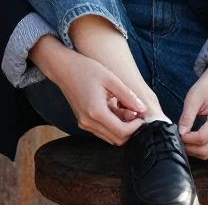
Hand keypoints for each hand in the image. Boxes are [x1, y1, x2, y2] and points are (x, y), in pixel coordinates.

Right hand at [31, 35, 146, 144]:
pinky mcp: (83, 122)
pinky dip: (112, 124)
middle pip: (117, 139)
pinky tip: (113, 107)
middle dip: (129, 128)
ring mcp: (84, 123)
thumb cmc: (87, 69)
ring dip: (121, 127)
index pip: (122, 132)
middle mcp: (88, 122)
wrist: (64, 68)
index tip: (141, 114)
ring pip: (110, 137)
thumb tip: (143, 110)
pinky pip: (102, 131)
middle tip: (133, 110)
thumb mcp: (111, 79)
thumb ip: (128, 96)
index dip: (136, 126)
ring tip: (122, 107)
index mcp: (96, 112)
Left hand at [178, 58, 207, 158]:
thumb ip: (187, 117)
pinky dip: (198, 149)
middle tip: (177, 140)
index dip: (187, 139)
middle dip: (189, 148)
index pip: (202, 137)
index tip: (177, 133)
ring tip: (182, 141)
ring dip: (193, 151)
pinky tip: (189, 141)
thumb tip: (180, 133)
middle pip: (206, 150)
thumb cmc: (205, 88)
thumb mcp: (192, 99)